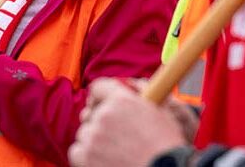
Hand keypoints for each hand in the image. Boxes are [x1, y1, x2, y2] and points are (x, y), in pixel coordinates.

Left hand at [69, 78, 188, 166]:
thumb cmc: (167, 147)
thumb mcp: (162, 111)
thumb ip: (143, 93)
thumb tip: (131, 86)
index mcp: (122, 100)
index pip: (99, 87)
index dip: (99, 96)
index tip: (99, 104)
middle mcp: (104, 115)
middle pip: (91, 113)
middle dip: (98, 121)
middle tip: (111, 134)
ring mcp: (93, 136)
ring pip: (85, 133)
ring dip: (95, 140)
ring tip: (114, 152)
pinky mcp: (85, 156)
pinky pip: (77, 151)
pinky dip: (87, 156)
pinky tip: (104, 161)